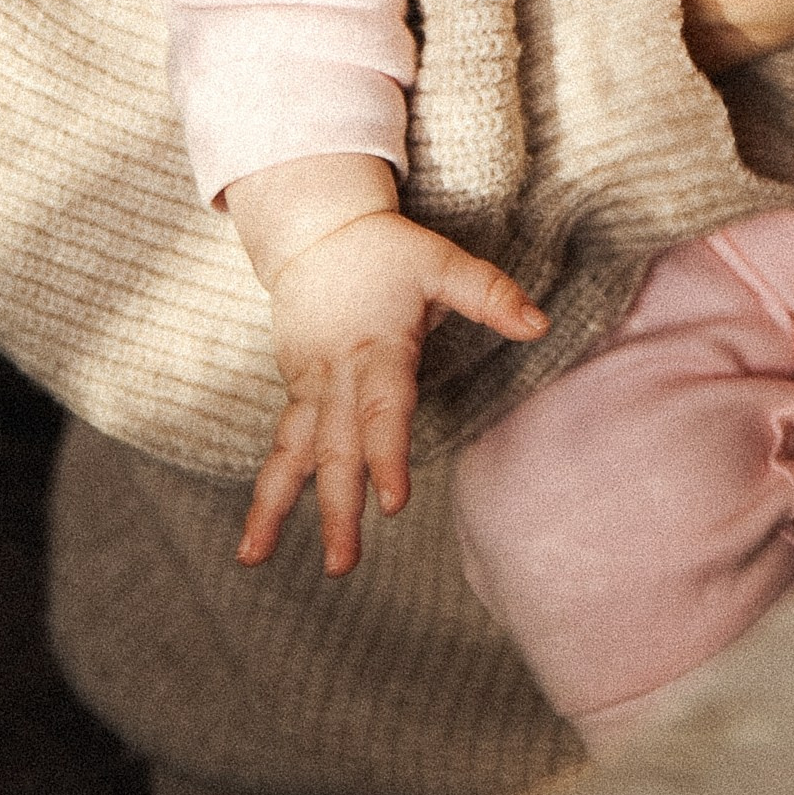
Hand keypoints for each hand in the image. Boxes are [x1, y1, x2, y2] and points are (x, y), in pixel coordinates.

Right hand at [230, 173, 546, 575]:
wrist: (316, 230)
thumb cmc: (387, 251)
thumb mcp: (441, 261)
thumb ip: (489, 294)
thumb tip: (540, 324)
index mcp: (377, 347)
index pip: (384, 409)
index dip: (388, 454)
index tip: (394, 503)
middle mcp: (337, 374)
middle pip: (335, 446)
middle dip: (336, 507)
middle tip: (342, 564)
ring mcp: (309, 384)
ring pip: (291, 452)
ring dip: (275, 507)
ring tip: (253, 559)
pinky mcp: (295, 390)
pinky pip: (280, 445)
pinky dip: (267, 489)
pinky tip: (255, 537)